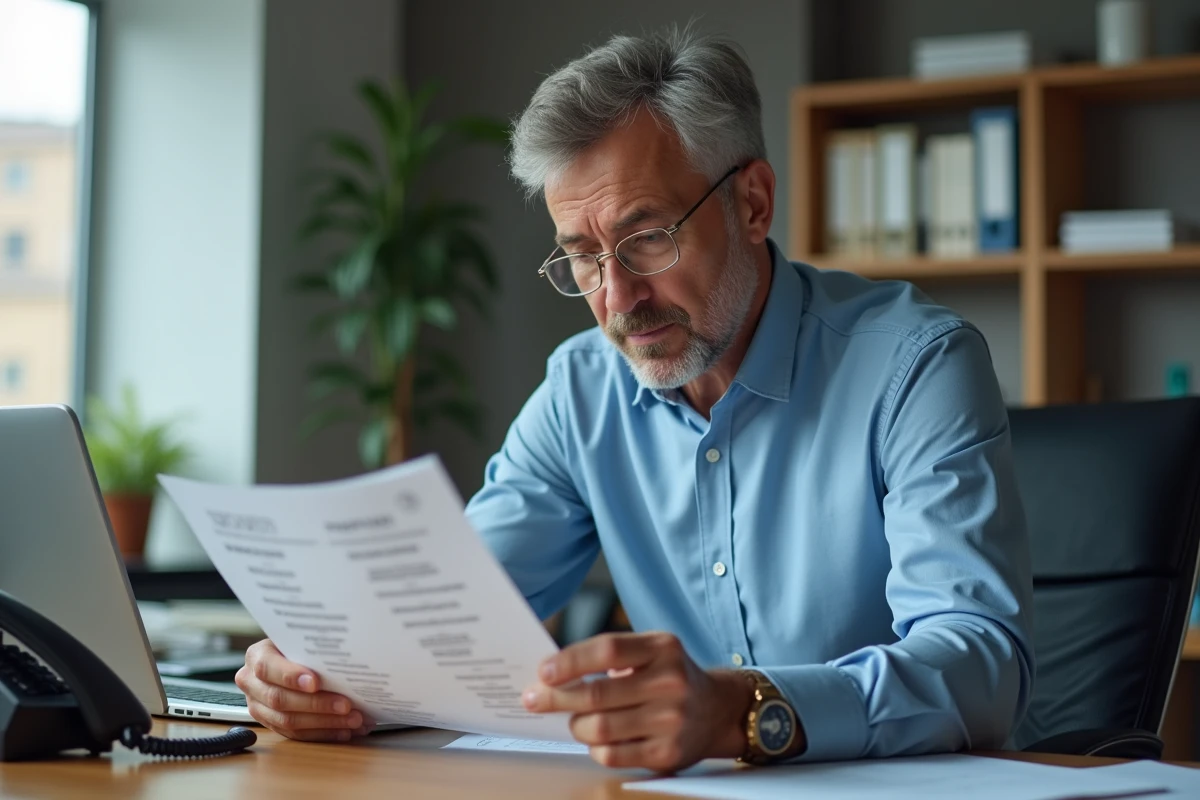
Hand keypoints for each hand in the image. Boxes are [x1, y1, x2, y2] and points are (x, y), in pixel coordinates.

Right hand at [236, 639, 368, 741]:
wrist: (285, 656)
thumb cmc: (298, 645)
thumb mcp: (300, 639)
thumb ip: (312, 647)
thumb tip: (343, 656)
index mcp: (256, 656)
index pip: (268, 668)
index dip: (291, 677)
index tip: (316, 683)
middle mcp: (251, 683)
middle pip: (280, 699)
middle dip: (317, 704)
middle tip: (346, 705)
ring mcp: (258, 706)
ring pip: (288, 721)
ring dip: (324, 722)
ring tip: (353, 720)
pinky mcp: (270, 724)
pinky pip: (295, 734)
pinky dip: (322, 733)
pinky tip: (344, 730)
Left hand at [520, 632, 754, 771]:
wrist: (719, 710)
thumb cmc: (670, 675)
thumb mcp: (652, 650)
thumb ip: (611, 655)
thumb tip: (553, 673)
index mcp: (662, 648)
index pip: (607, 650)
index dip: (570, 661)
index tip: (543, 671)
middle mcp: (670, 682)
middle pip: (597, 693)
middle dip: (556, 698)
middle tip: (534, 699)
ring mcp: (671, 720)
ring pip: (599, 728)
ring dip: (575, 725)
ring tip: (572, 720)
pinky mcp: (668, 753)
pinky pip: (613, 755)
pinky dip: (595, 748)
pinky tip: (596, 739)